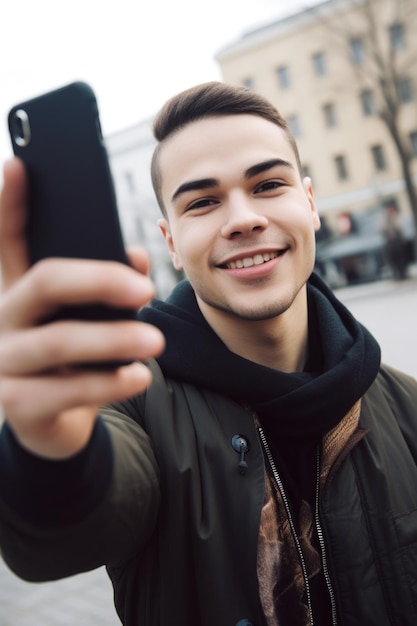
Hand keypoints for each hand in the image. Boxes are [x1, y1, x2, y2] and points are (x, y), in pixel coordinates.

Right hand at [0, 159, 164, 458]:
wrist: (51, 421)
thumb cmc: (73, 358)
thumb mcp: (86, 319)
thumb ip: (106, 285)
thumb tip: (137, 258)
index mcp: (16, 289)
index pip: (7, 238)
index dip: (10, 202)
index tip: (21, 165)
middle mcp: (2, 317)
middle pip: (43, 281)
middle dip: (99, 279)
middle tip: (144, 288)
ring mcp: (3, 361)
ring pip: (58, 341)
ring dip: (114, 339)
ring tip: (155, 341)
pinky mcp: (16, 403)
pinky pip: (65, 392)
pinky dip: (108, 384)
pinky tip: (139, 376)